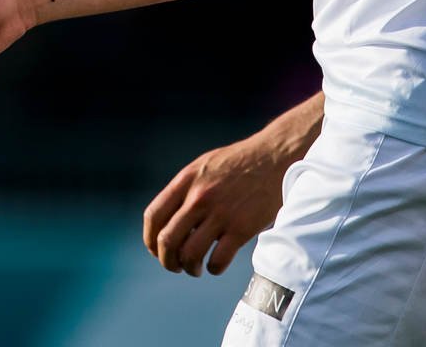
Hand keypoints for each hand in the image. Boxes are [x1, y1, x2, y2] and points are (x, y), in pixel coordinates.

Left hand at [143, 133, 288, 276]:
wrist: (275, 157)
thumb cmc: (240, 163)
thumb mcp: (204, 166)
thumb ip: (185, 190)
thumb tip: (169, 221)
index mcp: (186, 181)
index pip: (153, 216)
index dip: (150, 239)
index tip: (156, 249)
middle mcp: (199, 197)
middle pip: (167, 241)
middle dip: (167, 261)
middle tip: (175, 266)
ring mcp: (220, 214)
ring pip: (190, 255)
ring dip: (189, 268)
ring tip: (195, 268)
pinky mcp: (241, 228)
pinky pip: (218, 260)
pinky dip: (213, 268)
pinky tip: (216, 264)